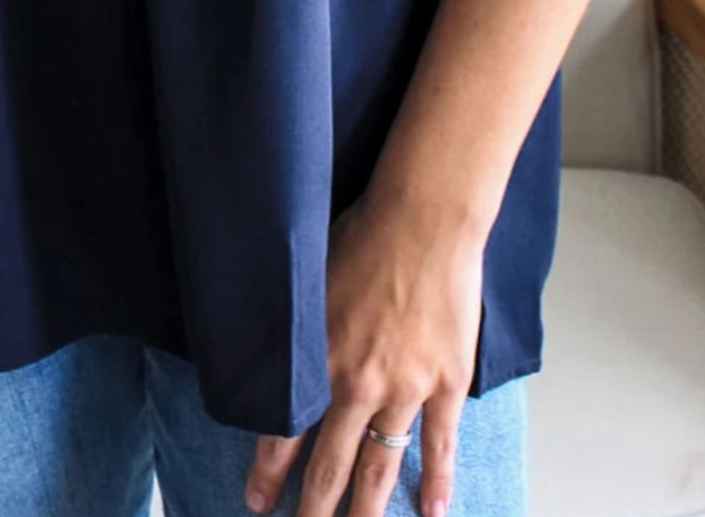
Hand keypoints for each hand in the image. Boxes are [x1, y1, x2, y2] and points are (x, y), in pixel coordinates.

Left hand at [243, 184, 484, 516]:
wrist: (423, 218)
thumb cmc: (363, 233)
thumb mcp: (307, 278)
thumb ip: (291, 324)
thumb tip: (262, 346)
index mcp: (319, 358)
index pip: (283, 433)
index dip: (268, 474)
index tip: (257, 503)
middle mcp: (359, 384)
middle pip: (331, 465)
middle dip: (313, 508)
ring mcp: (407, 388)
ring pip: (381, 467)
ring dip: (366, 510)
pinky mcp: (447, 382)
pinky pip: (440, 444)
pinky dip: (437, 483)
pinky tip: (431, 514)